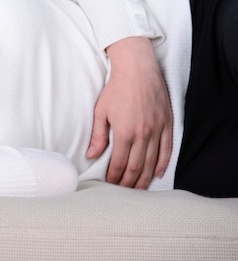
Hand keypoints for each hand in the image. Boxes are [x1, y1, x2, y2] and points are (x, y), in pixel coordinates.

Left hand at [87, 37, 172, 188]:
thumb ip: (98, 136)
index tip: (110, 183)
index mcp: (124, 132)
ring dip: (145, 178)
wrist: (137, 69)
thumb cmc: (116, 89)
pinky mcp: (167, 124)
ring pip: (152, 162)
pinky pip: (167, 149)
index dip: (114, 176)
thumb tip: (91, 155)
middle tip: (123, 191)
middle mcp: (143, 134)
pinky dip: (163, 164)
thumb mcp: (101, 111)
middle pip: (137, 167)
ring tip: (139, 189)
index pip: (120, 163)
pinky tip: (158, 174)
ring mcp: (157, 130)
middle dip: (129, 182)